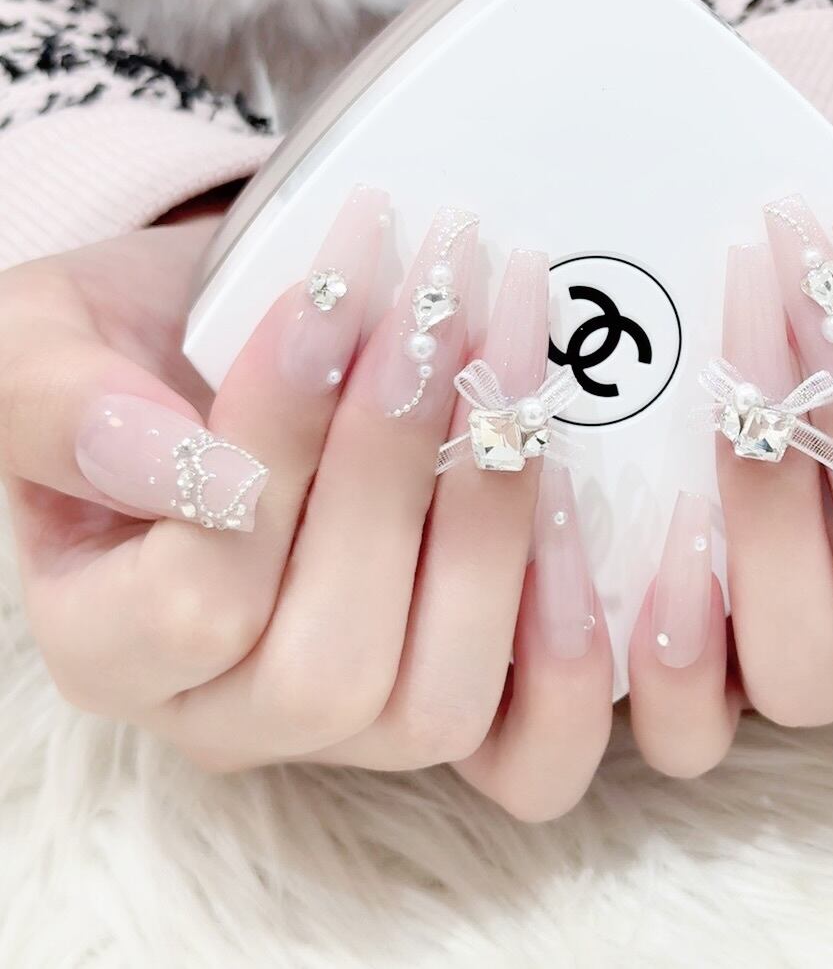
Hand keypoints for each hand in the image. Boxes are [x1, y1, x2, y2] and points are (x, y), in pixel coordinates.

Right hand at [0, 192, 613, 821]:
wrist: (238, 343)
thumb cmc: (142, 346)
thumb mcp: (45, 341)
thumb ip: (55, 404)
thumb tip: (170, 460)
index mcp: (113, 643)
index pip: (195, 605)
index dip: (274, 451)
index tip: (324, 298)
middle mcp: (234, 712)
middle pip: (330, 664)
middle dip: (399, 465)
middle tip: (437, 302)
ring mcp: (357, 725)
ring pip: (439, 704)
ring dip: (493, 516)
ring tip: (509, 349)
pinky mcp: (464, 702)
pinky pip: (536, 743)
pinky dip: (571, 628)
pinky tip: (567, 474)